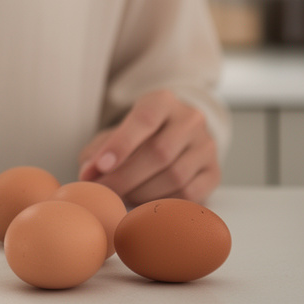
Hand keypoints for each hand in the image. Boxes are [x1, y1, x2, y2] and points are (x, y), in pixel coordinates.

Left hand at [77, 90, 220, 204]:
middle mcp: (190, 119)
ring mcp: (206, 145)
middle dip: (125, 177)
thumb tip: (89, 174)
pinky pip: (189, 193)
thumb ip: (96, 153)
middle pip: (159, 152)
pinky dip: (163, 202)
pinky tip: (145, 202)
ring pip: (175, 175)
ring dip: (142, 192)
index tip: (101, 166)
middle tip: (104, 192)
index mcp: (163, 101)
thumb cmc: (135, 139)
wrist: (173, 140)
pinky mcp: (214, 172)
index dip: (121, 144)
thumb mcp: (112, 136)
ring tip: (122, 196)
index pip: (144, 119)